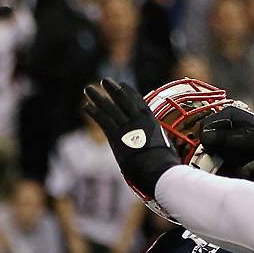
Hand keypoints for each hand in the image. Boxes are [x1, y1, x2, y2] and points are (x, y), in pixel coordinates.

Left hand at [80, 78, 180, 203]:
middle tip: (104, 81)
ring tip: (89, 89)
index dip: (129, 93)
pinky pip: (103, 120)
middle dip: (112, 89)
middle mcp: (138, 121)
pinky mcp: (117, 137)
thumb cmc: (166, 166)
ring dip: (98, 97)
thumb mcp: (167, 149)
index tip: (122, 85)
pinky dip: (94, 112)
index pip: (139, 102)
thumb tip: (164, 150)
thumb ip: (160, 144)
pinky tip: (86, 106)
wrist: (159, 171)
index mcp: (151, 122)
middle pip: (123, 100)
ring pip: (110, 108)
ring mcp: (127, 128)